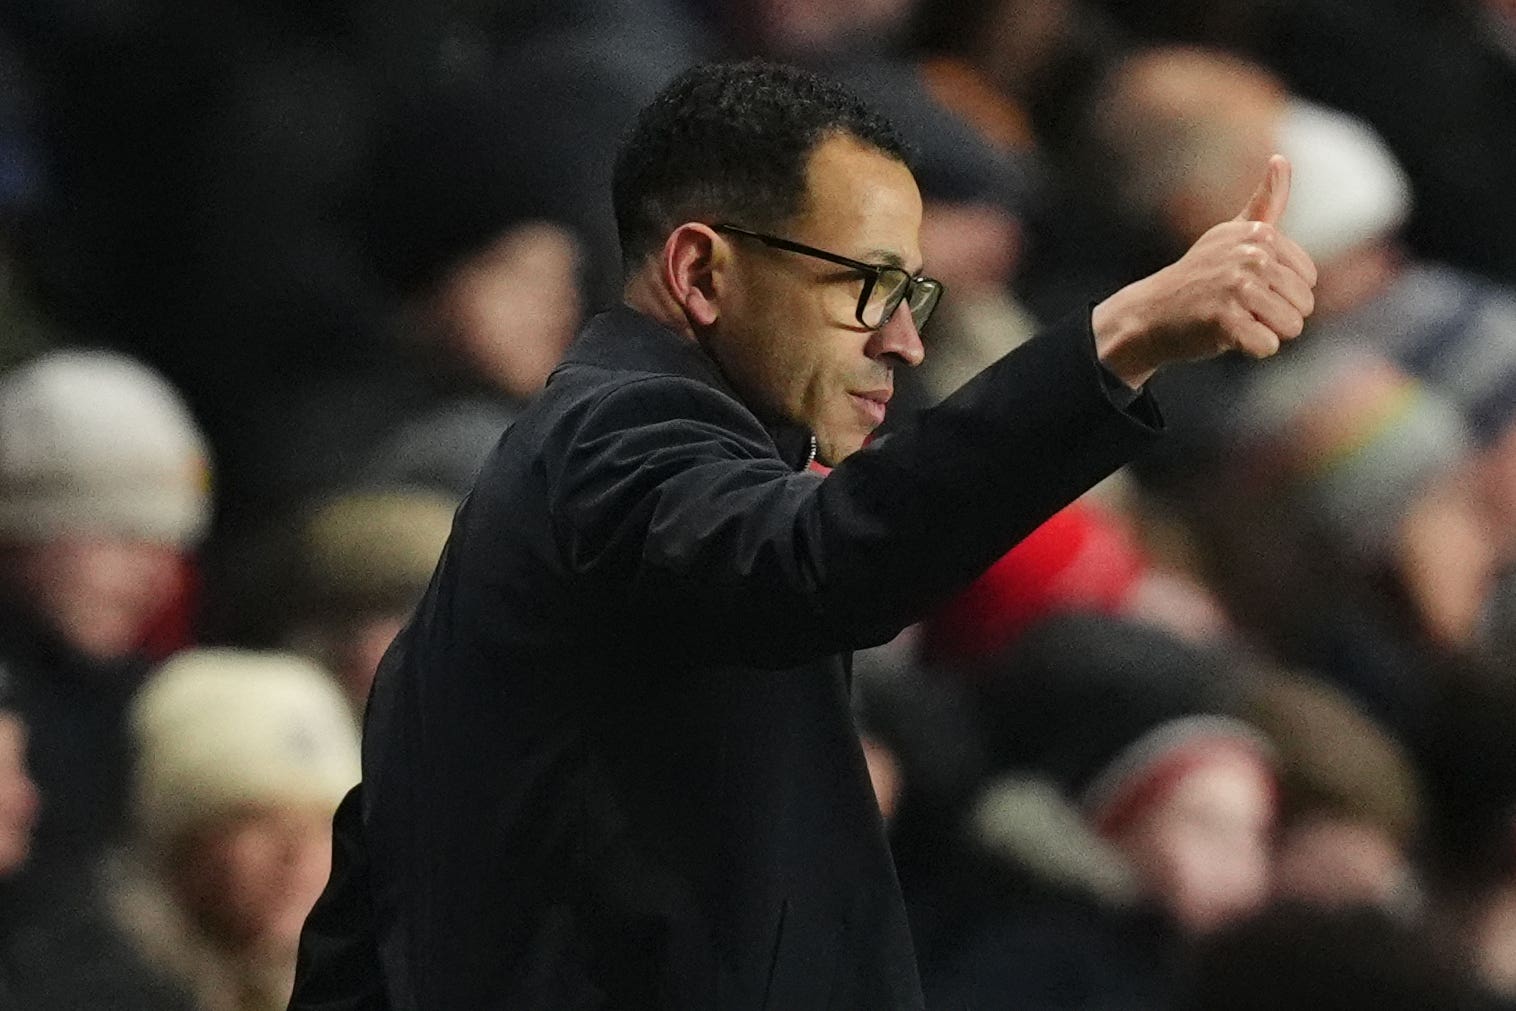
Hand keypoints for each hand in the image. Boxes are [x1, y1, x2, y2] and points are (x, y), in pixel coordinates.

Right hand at [1092, 155, 1317, 387]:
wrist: (1151, 312)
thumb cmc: (1199, 277)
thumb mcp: (1231, 234)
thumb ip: (1265, 202)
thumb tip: (1281, 158)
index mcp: (1259, 234)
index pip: (1308, 279)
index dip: (1281, 293)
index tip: (1248, 287)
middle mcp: (1251, 254)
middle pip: (1303, 305)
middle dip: (1275, 316)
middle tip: (1238, 308)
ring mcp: (1236, 286)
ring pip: (1290, 327)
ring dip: (1265, 334)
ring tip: (1233, 320)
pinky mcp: (1225, 318)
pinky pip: (1267, 346)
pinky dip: (1250, 350)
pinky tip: (1224, 335)